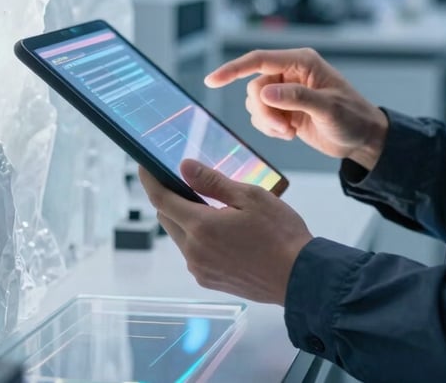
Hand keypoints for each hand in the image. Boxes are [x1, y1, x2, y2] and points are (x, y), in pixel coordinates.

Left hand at [139, 161, 312, 304]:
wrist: (300, 277)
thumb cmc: (280, 233)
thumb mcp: (250, 197)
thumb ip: (213, 182)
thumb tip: (184, 167)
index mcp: (202, 227)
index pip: (162, 199)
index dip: (150, 180)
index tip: (145, 166)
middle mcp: (194, 252)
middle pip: (168, 218)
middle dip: (172, 197)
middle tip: (189, 180)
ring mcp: (200, 269)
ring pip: (180, 236)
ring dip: (187, 218)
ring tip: (215, 205)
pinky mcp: (210, 280)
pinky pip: (193, 252)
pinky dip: (199, 236)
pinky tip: (223, 229)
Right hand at [205, 48, 388, 170]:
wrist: (362, 137)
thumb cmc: (352, 117)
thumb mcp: (329, 109)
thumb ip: (297, 98)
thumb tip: (267, 92)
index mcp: (302, 62)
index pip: (259, 60)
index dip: (233, 69)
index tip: (212, 80)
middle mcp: (291, 72)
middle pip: (254, 86)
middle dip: (264, 111)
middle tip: (284, 129)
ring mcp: (286, 90)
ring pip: (255, 103)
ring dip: (267, 121)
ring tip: (290, 131)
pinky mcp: (284, 108)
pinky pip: (260, 116)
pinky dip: (269, 128)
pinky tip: (289, 133)